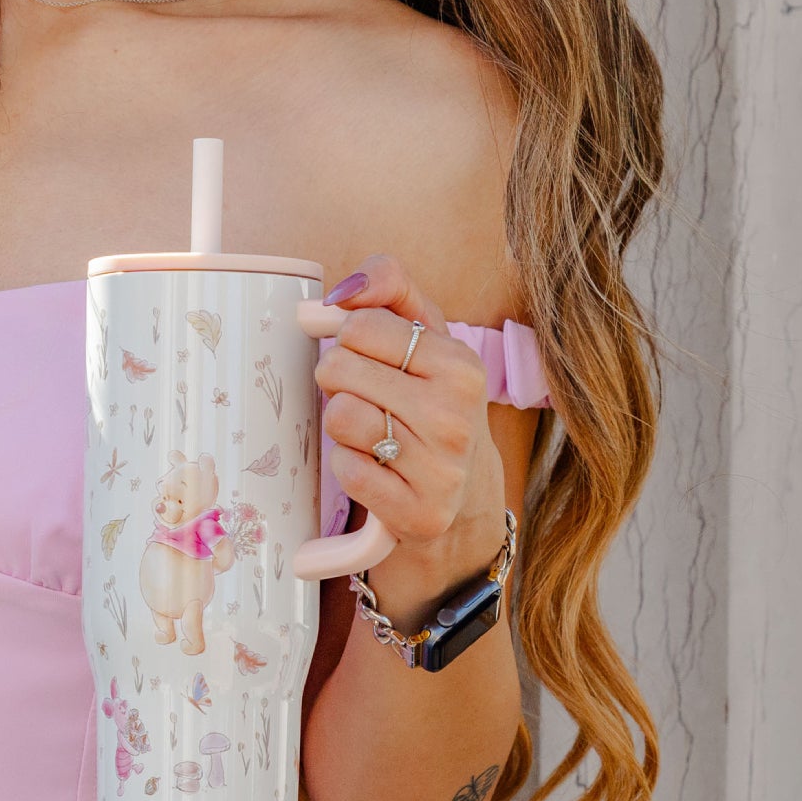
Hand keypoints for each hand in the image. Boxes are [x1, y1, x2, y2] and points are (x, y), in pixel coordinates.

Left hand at [299, 253, 506, 589]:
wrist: (463, 494)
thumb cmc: (432, 400)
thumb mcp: (426, 335)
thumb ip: (390, 287)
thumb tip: (342, 290)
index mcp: (460, 365)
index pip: (359, 325)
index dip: (348, 339)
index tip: (369, 359)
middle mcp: (457, 417)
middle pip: (339, 367)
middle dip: (338, 379)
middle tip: (365, 397)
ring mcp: (442, 469)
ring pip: (339, 417)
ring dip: (341, 425)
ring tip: (372, 432)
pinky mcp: (419, 513)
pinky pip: (346, 470)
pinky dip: (348, 466)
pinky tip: (375, 468)